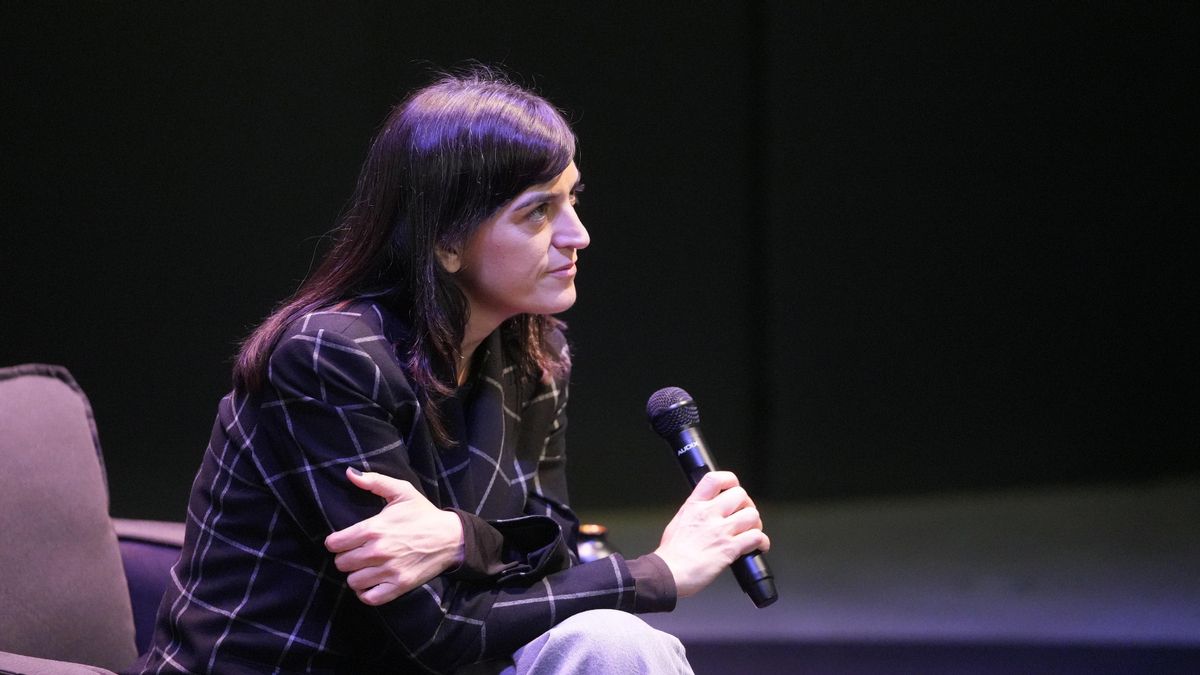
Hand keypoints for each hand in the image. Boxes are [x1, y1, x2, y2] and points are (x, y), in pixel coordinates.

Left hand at [324, 468, 464, 605]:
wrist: (451, 537)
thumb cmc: (423, 514)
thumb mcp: (402, 491)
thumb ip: (374, 481)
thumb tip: (350, 473)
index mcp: (374, 528)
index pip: (335, 543)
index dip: (335, 542)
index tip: (342, 541)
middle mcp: (378, 551)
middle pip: (341, 563)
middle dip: (345, 557)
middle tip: (356, 553)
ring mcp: (389, 571)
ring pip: (353, 581)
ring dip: (356, 575)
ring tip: (364, 568)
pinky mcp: (399, 586)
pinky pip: (369, 598)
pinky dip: (366, 593)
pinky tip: (371, 582)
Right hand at [653, 471, 769, 598]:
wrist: (669, 574)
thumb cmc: (671, 553)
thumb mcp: (680, 521)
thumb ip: (696, 512)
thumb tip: (709, 511)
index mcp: (694, 505)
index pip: (715, 479)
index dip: (730, 480)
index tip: (733, 488)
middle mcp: (709, 514)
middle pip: (740, 495)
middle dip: (747, 505)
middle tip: (744, 516)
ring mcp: (720, 531)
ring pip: (752, 515)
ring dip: (756, 525)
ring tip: (750, 532)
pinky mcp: (730, 549)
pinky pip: (756, 538)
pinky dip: (761, 542)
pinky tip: (757, 547)